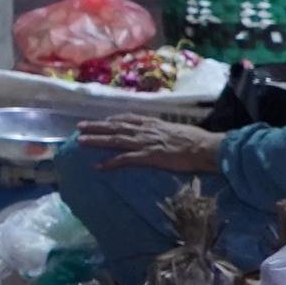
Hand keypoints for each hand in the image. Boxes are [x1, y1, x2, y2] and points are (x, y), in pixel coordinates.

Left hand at [76, 115, 224, 175]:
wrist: (206, 147)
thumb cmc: (197, 140)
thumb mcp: (177, 129)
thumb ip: (165, 130)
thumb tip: (162, 133)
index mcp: (154, 124)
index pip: (129, 119)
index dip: (113, 120)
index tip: (102, 120)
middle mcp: (146, 130)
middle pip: (116, 127)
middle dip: (97, 126)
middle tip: (80, 127)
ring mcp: (146, 143)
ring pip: (116, 139)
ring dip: (97, 140)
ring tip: (81, 142)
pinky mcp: (149, 157)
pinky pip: (126, 159)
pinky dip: (111, 162)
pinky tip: (99, 166)